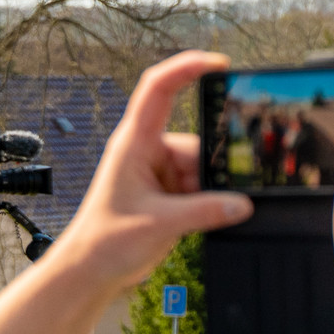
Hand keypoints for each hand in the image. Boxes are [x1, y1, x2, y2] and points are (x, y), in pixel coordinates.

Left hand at [51, 50, 256, 294]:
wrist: (91, 270)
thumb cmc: (106, 241)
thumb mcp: (159, 225)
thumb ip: (205, 212)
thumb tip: (242, 204)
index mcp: (134, 143)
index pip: (159, 89)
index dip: (187, 68)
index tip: (219, 63)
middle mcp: (147, 151)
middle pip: (196, 143)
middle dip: (210, 170)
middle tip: (209, 198)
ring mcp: (158, 171)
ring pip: (202, 168)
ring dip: (207, 192)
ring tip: (189, 219)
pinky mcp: (167, 191)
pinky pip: (200, 187)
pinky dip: (206, 202)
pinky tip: (199, 220)